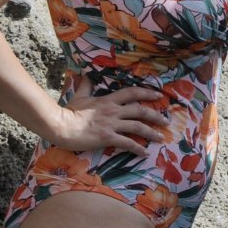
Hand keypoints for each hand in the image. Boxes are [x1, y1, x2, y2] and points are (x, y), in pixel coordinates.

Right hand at [51, 76, 166, 155]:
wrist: (61, 126)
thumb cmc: (69, 112)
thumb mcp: (80, 95)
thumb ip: (86, 85)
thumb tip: (86, 74)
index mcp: (108, 100)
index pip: (132, 93)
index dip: (146, 93)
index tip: (158, 95)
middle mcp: (113, 111)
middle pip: (140, 110)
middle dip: (155, 115)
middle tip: (165, 120)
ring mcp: (112, 124)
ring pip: (138, 126)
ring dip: (151, 132)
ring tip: (161, 137)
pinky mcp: (108, 138)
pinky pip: (127, 143)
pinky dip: (138, 149)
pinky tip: (145, 153)